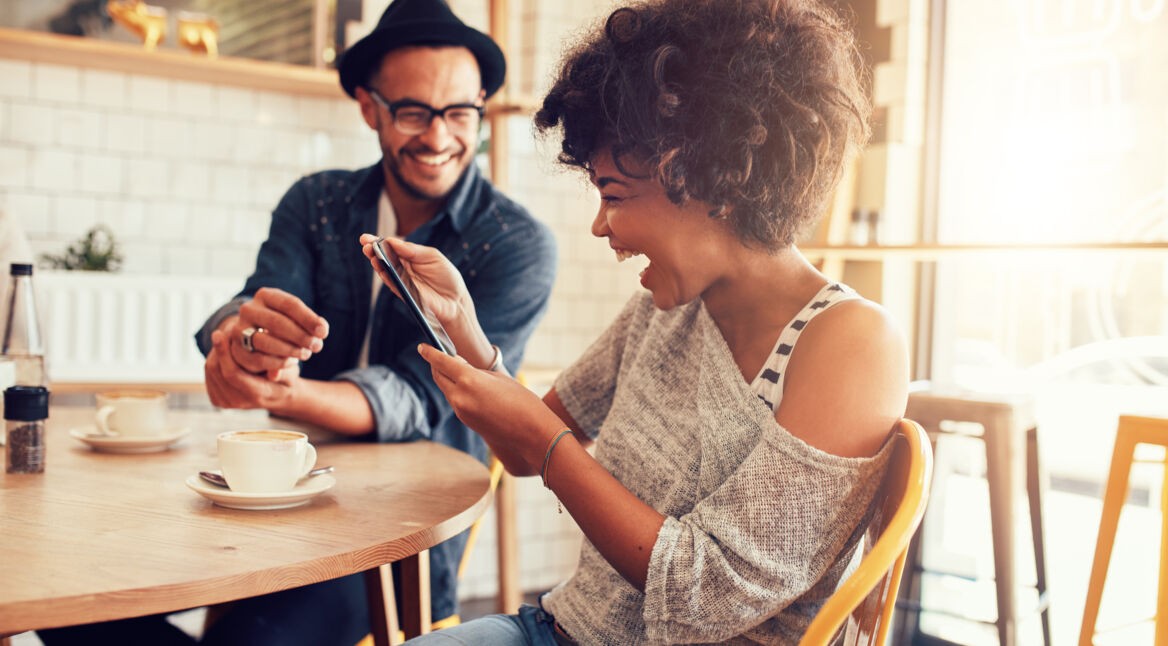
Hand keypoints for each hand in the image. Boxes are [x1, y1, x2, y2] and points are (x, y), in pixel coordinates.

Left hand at [204, 328, 299, 409]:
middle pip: (217, 370)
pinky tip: (225, 349)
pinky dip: (215, 358)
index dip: (224, 353)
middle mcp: (239, 402)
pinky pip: (209, 373)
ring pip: (211, 370)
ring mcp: (227, 403)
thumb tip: (274, 372)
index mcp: (257, 395)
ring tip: (226, 336)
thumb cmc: (286, 377)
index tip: (219, 333)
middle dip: (219, 348)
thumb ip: (283, 370)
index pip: (233, 374)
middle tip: (223, 330)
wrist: (279, 395)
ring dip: (216, 351)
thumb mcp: (291, 372)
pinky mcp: (218, 399)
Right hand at [222, 287, 328, 378]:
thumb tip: (321, 330)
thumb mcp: (295, 318)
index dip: (308, 319)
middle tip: (317, 346)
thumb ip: (309, 322)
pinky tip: (291, 362)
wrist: (253, 335)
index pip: (289, 304)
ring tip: (306, 354)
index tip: (323, 332)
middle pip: (277, 322)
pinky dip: (278, 362)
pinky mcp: (237, 350)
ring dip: (289, 350)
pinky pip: (259, 359)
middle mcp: (249, 309)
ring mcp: (239, 329)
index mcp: (265, 295)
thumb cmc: (282, 325)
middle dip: (300, 336)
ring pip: (265, 341)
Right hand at [359, 234, 471, 327]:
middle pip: (384, 257)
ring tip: (369, 252)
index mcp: (409, 256)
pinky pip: (391, 283)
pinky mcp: (403, 293)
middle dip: (372, 249)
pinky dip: (384, 275)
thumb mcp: (433, 257)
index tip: (367, 237)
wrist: (456, 300)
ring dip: (376, 261)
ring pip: (384, 270)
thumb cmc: (446, 276)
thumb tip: (393, 241)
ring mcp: (402, 281)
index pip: (391, 247)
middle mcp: (403, 268)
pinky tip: (379, 266)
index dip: (378, 241)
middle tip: (364, 242)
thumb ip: (414, 250)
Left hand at [418, 343, 562, 473]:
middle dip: (437, 365)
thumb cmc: (522, 401)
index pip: (442, 362)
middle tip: (439, 355)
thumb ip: (476, 371)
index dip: (430, 353)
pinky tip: (467, 388)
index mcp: (469, 380)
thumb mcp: (499, 379)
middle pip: (439, 376)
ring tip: (456, 369)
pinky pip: (455, 401)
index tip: (422, 346)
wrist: (532, 433)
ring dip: (448, 379)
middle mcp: (460, 397)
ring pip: (447, 390)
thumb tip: (459, 367)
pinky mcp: (466, 421)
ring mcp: (461, 411)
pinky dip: (456, 391)